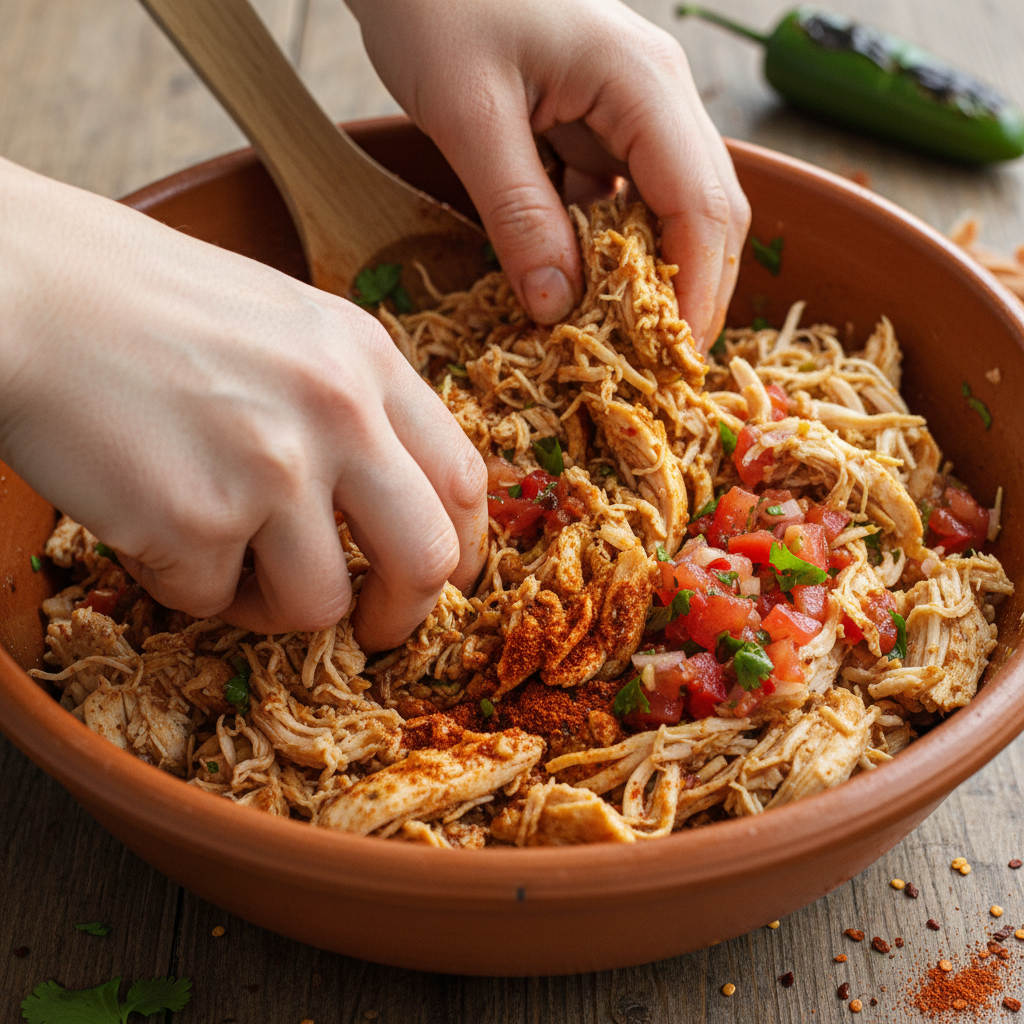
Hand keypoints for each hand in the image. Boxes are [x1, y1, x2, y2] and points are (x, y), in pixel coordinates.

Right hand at [0, 158, 486, 650]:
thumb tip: (395, 501)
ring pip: (320, 604)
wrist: (25, 286)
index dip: (460, 546)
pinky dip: (186, 581)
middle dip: (406, 614)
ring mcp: (270, 469)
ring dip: (273, 603)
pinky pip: (213, 599)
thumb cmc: (148, 304)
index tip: (436, 576)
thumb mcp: (288, 326)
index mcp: (368, 360)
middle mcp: (337, 414)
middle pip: (426, 558)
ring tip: (221, 556)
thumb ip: (354, 405)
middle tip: (373, 627)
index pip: (463, 480)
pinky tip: (150, 522)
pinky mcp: (193, 520)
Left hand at [348, 0, 749, 349]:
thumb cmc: (435, 1)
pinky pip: (621, 196)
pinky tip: (578, 284)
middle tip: (658, 364)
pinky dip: (609, 248)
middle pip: (707, 209)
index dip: (698, 292)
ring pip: (669, 207)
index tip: (676, 362)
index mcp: (642, 82)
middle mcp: (657, 93)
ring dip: (650, 274)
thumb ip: (518, 213)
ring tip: (621, 338)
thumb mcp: (469, 115)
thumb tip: (558, 307)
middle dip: (690, 290)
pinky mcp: (598, 119)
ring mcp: (632, 105)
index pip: (701, 205)